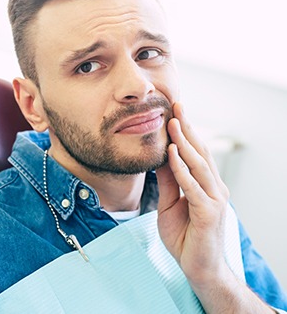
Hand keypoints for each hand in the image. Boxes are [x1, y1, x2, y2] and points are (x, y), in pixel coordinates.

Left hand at [156, 102, 228, 286]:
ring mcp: (214, 200)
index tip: (175, 112)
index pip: (196, 153)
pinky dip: (182, 169)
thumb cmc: (185, 237)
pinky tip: (173, 153)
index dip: (187, 132)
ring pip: (199, 165)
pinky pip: (192, 187)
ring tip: (174, 122)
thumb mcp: (169, 204)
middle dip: (188, 128)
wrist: (198, 269)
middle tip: (177, 106)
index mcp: (206, 185)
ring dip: (185, 142)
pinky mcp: (208, 214)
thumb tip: (160, 158)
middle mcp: (214, 189)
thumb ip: (167, 182)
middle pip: (200, 152)